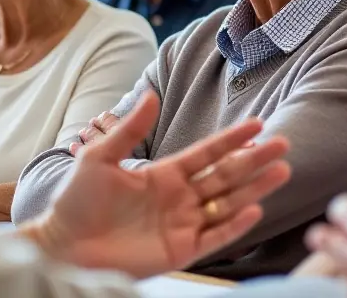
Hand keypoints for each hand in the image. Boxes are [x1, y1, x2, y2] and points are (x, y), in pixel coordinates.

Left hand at [26, 91, 291, 277]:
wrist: (63, 245)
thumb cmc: (75, 201)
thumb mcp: (99, 158)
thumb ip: (129, 130)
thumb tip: (150, 95)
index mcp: (164, 174)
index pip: (207, 153)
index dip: (232, 139)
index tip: (259, 123)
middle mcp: (179, 198)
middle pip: (226, 176)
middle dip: (255, 160)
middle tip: (284, 145)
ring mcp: (182, 224)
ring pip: (227, 202)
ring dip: (255, 188)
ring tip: (282, 172)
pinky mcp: (180, 250)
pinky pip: (215, 236)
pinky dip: (235, 224)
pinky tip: (254, 208)